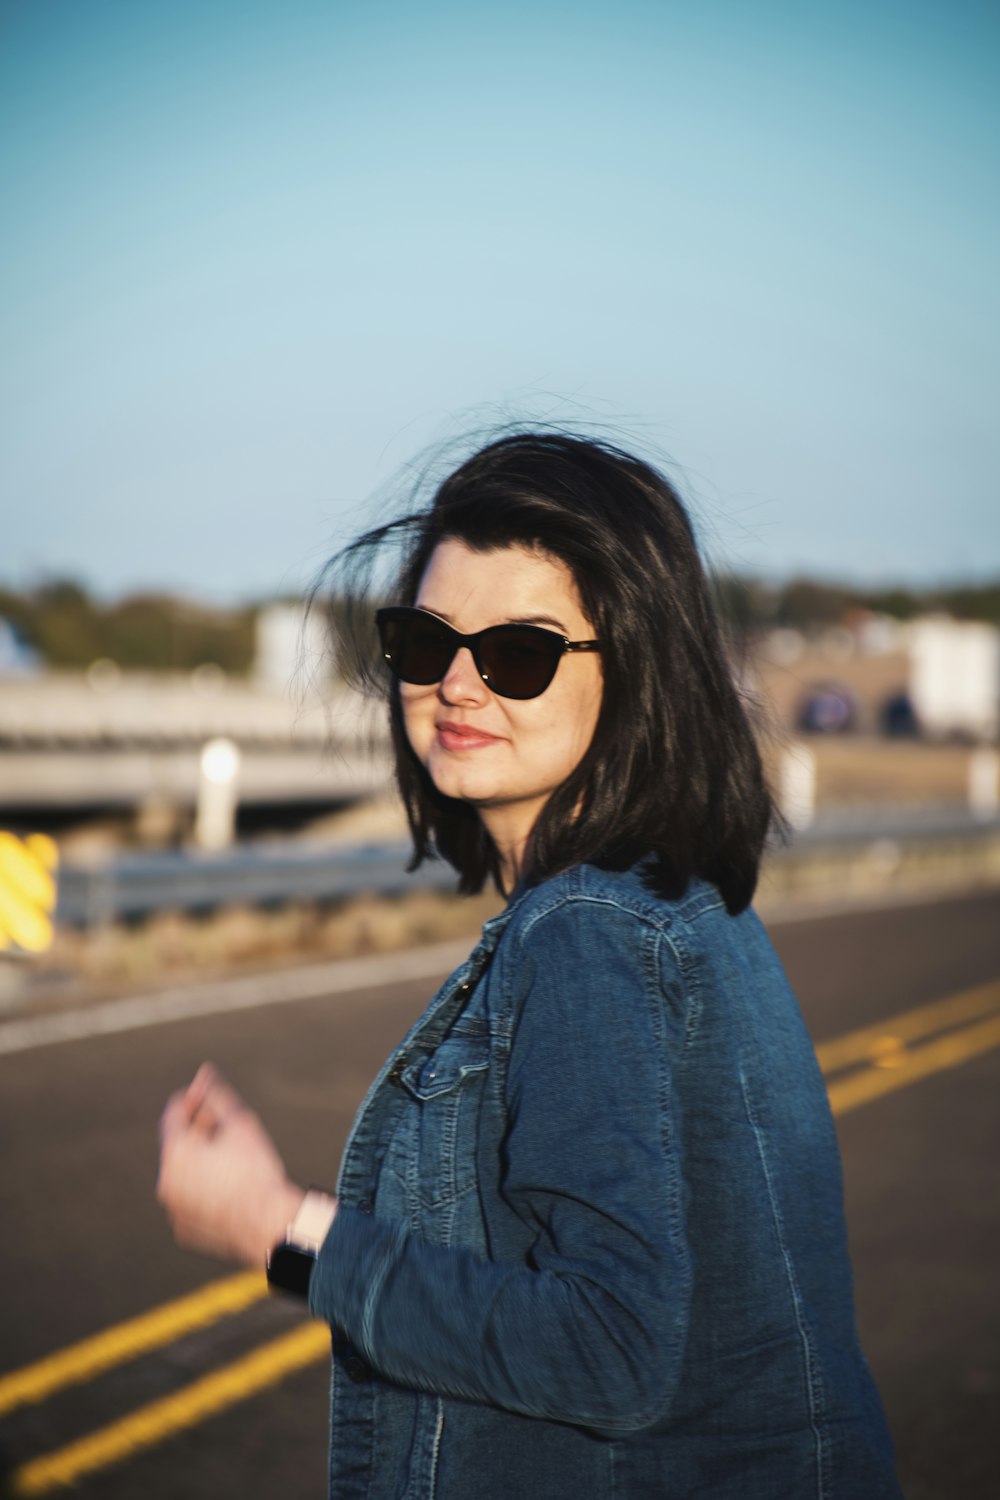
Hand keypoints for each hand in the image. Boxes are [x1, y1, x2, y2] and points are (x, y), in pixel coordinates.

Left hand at [157, 1063, 305, 1266]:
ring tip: (235, 1160)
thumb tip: (206, 1073)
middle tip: (228, 1125)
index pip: (173, 1113)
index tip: (210, 1095)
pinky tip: (232, 1188)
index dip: (193, 1099)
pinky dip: (205, 1190)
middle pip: (179, 1145)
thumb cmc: (256, 1171)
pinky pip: (191, 1201)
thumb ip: (217, 1096)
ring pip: (185, 1175)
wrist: (268, 1224)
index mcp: (175, 1152)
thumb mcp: (240, 1124)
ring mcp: (174, 1209)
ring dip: (203, 1162)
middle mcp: (166, 1181)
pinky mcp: (185, 1229)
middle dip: (200, 1131)